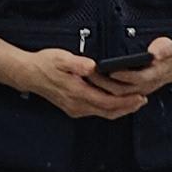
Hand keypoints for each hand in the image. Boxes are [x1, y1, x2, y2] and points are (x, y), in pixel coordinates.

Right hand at [20, 47, 156, 120]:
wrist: (28, 74)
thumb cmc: (44, 64)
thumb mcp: (61, 58)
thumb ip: (77, 63)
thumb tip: (92, 66)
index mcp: (77, 91)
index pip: (107, 102)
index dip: (125, 102)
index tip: (138, 97)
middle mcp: (76, 104)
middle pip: (108, 111)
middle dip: (127, 107)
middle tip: (142, 101)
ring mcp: (74, 108)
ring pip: (102, 114)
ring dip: (119, 109)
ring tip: (133, 102)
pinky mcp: (72, 108)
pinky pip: (95, 112)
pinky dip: (109, 109)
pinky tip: (115, 103)